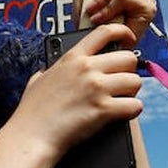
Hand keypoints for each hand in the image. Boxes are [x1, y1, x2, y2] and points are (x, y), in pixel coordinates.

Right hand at [7, 22, 142, 162]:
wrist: (31, 135)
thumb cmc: (33, 111)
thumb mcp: (38, 79)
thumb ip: (51, 70)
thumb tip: (51, 69)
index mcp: (72, 57)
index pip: (105, 32)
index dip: (123, 33)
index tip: (128, 40)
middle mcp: (87, 68)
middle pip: (128, 58)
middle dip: (129, 71)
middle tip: (121, 84)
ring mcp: (96, 88)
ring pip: (135, 81)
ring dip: (131, 92)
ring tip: (120, 100)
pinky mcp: (103, 109)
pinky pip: (135, 105)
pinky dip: (132, 111)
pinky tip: (123, 114)